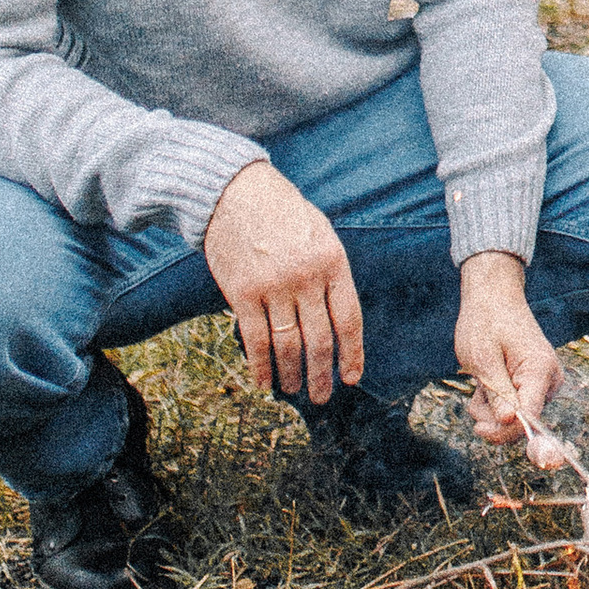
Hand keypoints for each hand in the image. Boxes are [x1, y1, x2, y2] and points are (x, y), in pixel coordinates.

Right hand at [205, 158, 362, 402]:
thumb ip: (331, 274)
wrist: (236, 192)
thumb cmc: (283, 213)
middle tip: (322, 396)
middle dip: (322, 374)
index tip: (351, 378)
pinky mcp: (242, 293)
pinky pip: (255, 339)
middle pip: (320, 339)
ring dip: (291, 374)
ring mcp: (274, 286)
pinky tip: (263, 382)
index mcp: (333, 261)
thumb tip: (338, 323)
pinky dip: (260, 366)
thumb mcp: (320, 234)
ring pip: (287, 345)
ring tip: (294, 391)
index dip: (352, 354)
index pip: (349, 319)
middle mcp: (306, 277)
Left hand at [454, 252, 563, 445]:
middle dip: (492, 418)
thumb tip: (508, 422)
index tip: (478, 429)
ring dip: (490, 409)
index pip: (528, 415)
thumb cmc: (486, 323)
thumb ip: (496, 392)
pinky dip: (495, 402)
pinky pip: (514, 409)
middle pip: (522, 422)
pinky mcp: (534, 386)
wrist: (494, 299)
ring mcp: (544, 384)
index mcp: (540, 370)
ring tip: (479, 382)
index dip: (503, 429)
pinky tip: (487, 382)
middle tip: (472, 401)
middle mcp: (549, 380)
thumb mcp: (483, 359)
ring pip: (514, 418)